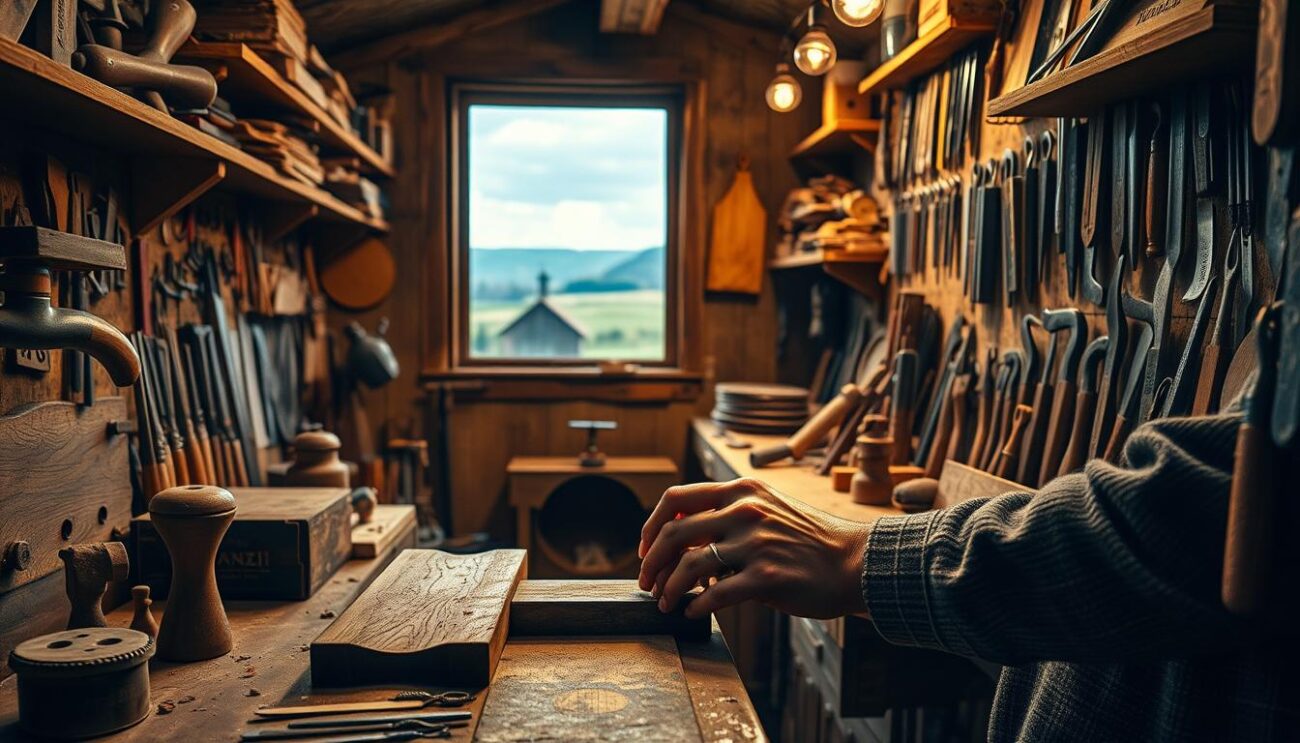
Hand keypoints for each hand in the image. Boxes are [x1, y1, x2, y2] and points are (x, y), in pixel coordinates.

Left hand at [637, 478, 870, 619]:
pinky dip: (697, 606)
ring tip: (667, 603)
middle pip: (673, 534)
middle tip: (647, 584)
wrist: (857, 562)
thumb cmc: (811, 541)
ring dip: (669, 589)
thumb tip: (684, 540)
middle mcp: (745, 511)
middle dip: (651, 564)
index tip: (645, 548)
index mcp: (742, 491)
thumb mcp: (769, 509)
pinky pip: (716, 595)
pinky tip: (694, 612)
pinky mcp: (768, 577)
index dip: (651, 524)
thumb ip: (730, 516)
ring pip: (689, 566)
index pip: (676, 498)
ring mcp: (756, 544)